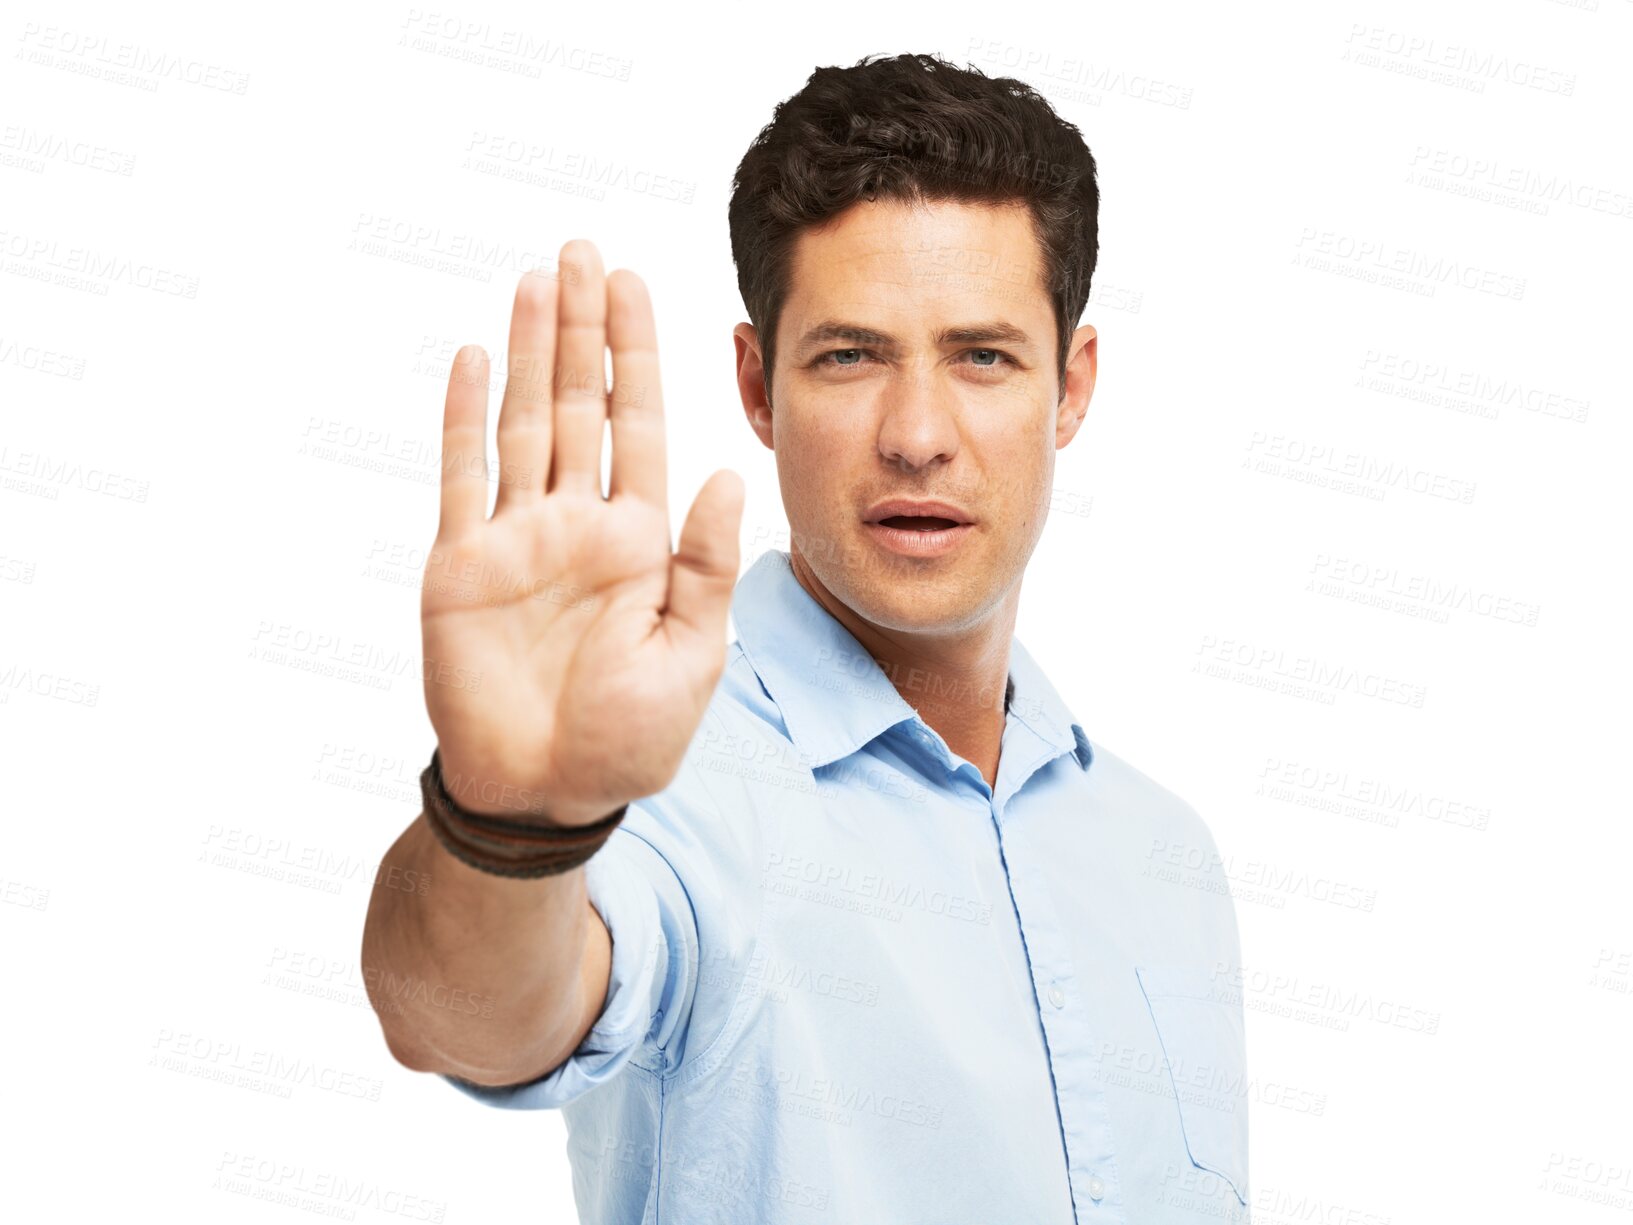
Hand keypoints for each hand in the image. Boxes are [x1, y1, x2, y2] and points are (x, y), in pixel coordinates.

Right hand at [420, 240, 742, 822]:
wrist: (545, 793)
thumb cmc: (629, 736)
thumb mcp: (692, 653)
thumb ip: (707, 565)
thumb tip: (729, 475)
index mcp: (640, 540)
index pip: (641, 424)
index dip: (636, 354)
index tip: (634, 285)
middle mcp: (578, 524)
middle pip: (579, 404)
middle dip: (582, 329)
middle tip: (584, 251)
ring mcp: (517, 538)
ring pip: (522, 423)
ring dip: (527, 352)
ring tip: (537, 280)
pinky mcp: (461, 564)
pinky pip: (461, 477)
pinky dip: (463, 418)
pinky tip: (472, 360)